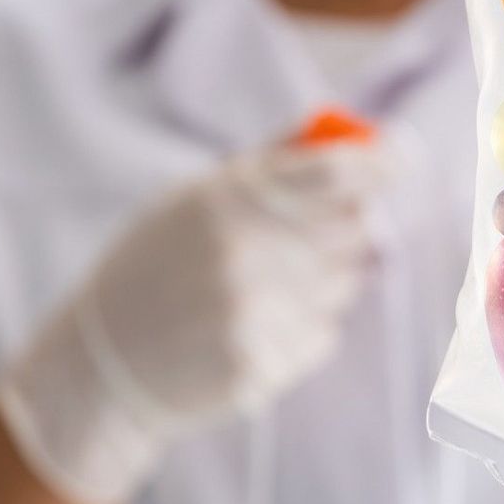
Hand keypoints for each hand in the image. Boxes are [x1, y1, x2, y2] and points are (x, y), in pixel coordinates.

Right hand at [0, 142, 384, 503]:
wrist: (104, 360)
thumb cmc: (158, 263)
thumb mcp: (197, 196)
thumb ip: (276, 164)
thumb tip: (357, 138)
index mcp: (226, 200)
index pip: (333, 173)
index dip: (378, 162)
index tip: (399, 159)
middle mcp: (243, 253)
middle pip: (353, 225)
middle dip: (355, 220)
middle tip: (331, 223)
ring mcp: (251, 314)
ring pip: (346, 281)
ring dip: (332, 274)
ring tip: (278, 278)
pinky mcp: (259, 365)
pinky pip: (325, 331)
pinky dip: (310, 322)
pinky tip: (263, 320)